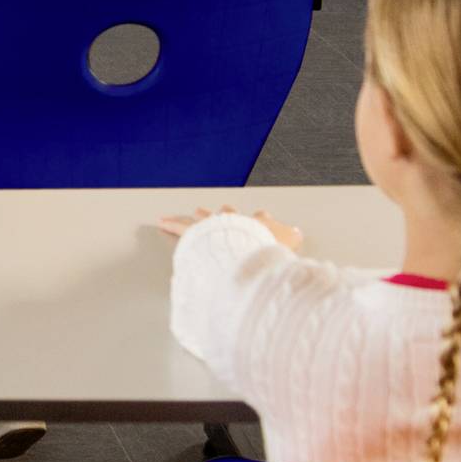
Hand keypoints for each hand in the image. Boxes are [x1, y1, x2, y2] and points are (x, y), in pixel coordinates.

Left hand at [157, 206, 301, 251]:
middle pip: (230, 213)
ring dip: (201, 215)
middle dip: (228, 213)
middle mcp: (235, 221)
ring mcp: (215, 226)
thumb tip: (299, 232)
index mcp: (257, 224)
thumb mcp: (288, 244)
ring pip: (205, 217)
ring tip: (197, 212)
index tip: (264, 215)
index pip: (262, 217)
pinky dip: (171, 223)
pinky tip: (162, 220)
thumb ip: (293, 237)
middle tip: (224, 212)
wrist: (244, 248)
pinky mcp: (197, 232)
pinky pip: (180, 226)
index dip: (263, 217)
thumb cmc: (267, 249)